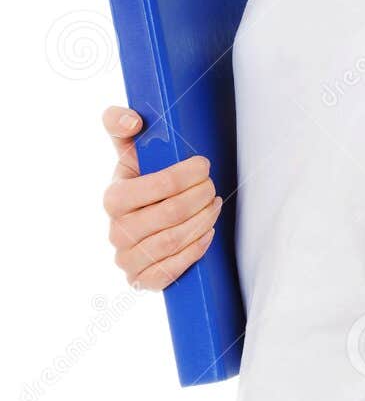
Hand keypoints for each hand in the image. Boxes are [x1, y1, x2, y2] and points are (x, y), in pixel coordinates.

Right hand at [101, 105, 221, 289]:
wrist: (142, 225)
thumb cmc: (141, 184)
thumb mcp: (130, 152)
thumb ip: (121, 125)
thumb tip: (132, 120)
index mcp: (113, 198)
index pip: (159, 186)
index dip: (187, 174)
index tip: (204, 165)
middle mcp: (116, 231)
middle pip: (172, 214)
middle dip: (201, 197)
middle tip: (212, 187)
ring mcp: (127, 259)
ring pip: (174, 241)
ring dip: (203, 221)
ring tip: (214, 205)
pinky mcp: (142, 280)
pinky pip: (170, 271)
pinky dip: (195, 251)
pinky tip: (207, 234)